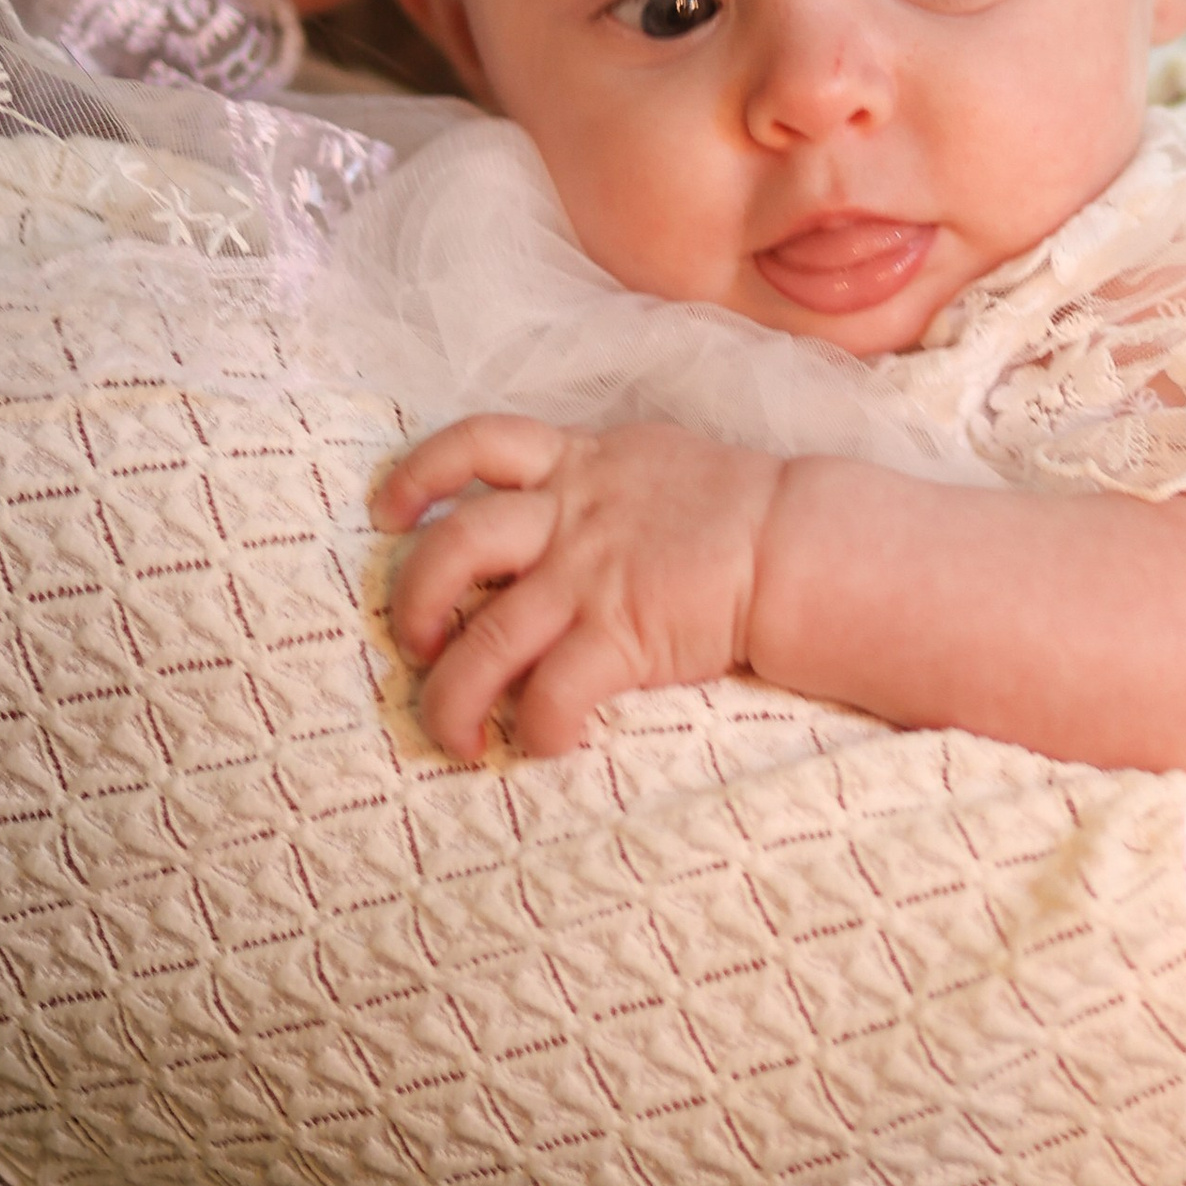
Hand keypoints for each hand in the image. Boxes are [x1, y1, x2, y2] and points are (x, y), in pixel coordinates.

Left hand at [374, 412, 780, 759]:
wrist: (798, 544)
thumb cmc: (739, 507)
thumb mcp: (654, 460)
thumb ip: (598, 477)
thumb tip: (561, 494)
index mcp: (578, 463)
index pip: (478, 441)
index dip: (419, 472)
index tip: (387, 509)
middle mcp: (570, 516)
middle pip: (453, 547)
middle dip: (412, 600)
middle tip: (412, 642)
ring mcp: (590, 578)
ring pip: (485, 639)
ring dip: (451, 695)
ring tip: (452, 732)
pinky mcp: (620, 636)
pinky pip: (552, 692)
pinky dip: (538, 728)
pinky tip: (547, 745)